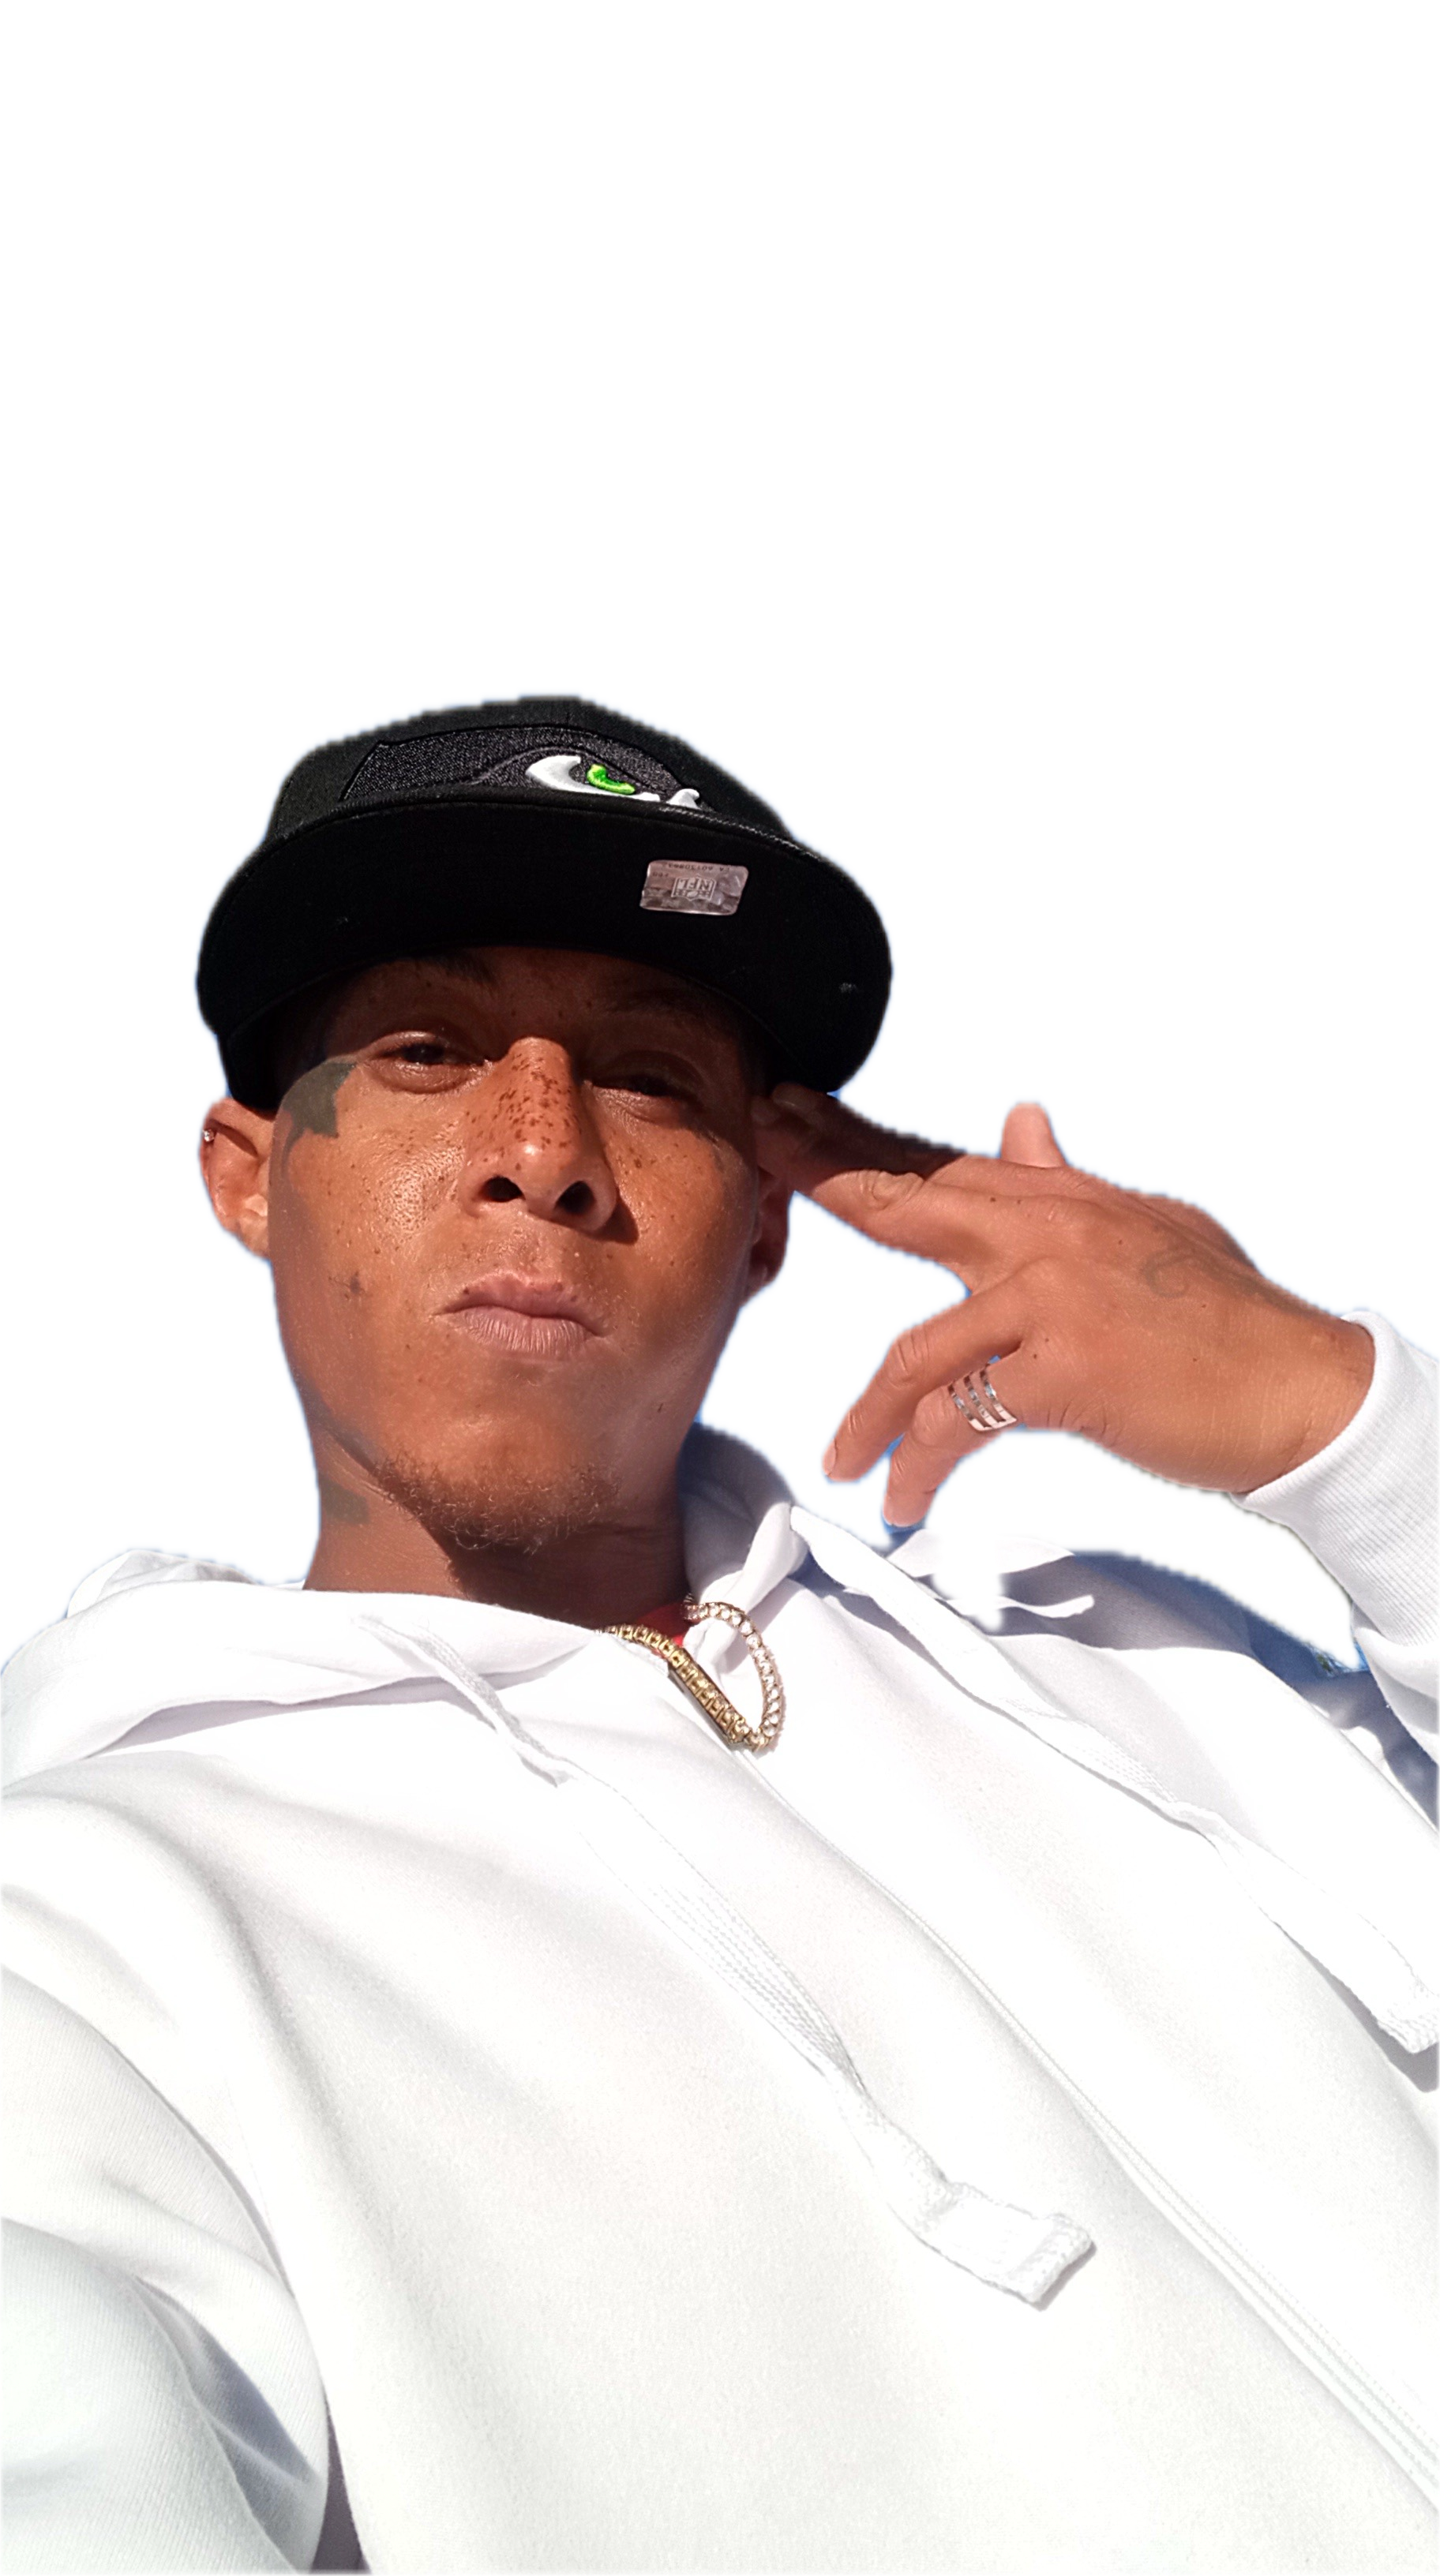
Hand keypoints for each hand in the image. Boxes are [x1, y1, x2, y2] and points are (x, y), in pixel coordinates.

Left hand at [751, 1085, 1374, 1528]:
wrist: (1304, 1386)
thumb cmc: (1228, 1317)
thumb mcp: (1146, 1225)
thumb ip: (1069, 1180)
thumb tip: (1020, 1117)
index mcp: (1063, 1200)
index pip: (940, 1163)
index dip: (853, 1138)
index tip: (784, 1113)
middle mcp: (1049, 1234)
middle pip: (910, 1205)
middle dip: (825, 1181)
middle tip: (756, 1162)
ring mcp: (1054, 1299)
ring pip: (919, 1350)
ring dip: (869, 1417)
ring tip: (842, 1464)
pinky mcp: (1065, 1372)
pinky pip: (962, 1423)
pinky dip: (923, 1468)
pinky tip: (905, 1502)